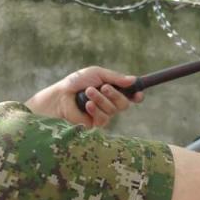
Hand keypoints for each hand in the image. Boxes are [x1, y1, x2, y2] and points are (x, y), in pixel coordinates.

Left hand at [26, 67, 144, 127]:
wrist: (60, 95)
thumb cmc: (76, 82)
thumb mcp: (97, 74)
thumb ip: (116, 78)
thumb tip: (134, 80)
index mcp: (112, 90)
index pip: (130, 96)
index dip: (136, 96)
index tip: (138, 94)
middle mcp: (109, 103)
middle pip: (124, 104)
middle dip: (116, 95)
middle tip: (105, 87)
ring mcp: (103, 115)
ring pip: (113, 110)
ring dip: (101, 99)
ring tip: (88, 92)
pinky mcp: (95, 125)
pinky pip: (104, 119)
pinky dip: (96, 110)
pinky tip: (87, 105)